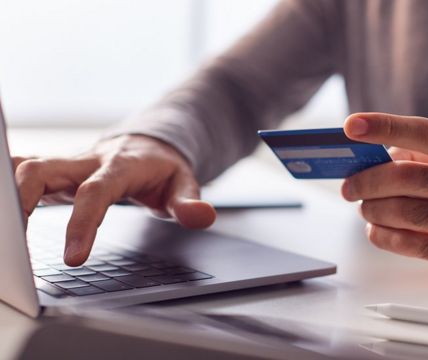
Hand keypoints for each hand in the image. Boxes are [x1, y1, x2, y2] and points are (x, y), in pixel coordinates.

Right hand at [12, 135, 215, 265]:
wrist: (148, 145)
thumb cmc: (163, 169)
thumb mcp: (184, 183)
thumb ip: (189, 202)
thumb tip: (202, 216)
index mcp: (120, 167)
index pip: (96, 193)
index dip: (82, 224)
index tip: (74, 258)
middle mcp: (87, 162)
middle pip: (44, 170)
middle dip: (22, 199)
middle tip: (15, 242)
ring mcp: (68, 164)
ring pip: (26, 168)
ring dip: (11, 196)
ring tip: (7, 237)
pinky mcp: (56, 171)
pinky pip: (24, 172)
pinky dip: (10, 189)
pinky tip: (7, 215)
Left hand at [342, 113, 427, 281]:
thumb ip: (419, 156)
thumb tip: (369, 159)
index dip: (386, 127)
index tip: (352, 126)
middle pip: (410, 178)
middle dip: (369, 182)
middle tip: (349, 186)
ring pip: (409, 213)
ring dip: (374, 210)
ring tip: (364, 208)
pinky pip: (414, 245)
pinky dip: (384, 237)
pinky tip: (376, 229)